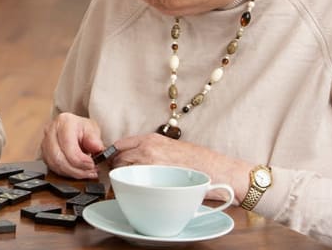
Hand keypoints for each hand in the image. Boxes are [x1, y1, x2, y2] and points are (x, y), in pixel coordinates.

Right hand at [41, 112, 104, 178]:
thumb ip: (95, 139)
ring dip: (72, 173)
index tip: (92, 164)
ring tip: (85, 172)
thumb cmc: (82, 128)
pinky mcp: (44, 153)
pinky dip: (66, 173)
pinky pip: (53, 168)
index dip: (81, 160)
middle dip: (76, 170)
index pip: (68, 146)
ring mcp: (45, 142)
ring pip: (55, 165)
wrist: (74, 127)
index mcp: (64, 122)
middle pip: (59, 158)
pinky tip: (76, 171)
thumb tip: (98, 148)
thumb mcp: (92, 129)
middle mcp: (51, 131)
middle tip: (90, 171)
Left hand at [112, 133, 250, 201]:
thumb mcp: (170, 146)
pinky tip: (138, 191)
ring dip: (122, 177)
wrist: (218, 170)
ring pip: (122, 171)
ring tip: (130, 184)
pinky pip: (132, 183)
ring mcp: (149, 164)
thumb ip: (151, 150)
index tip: (113, 161)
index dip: (114, 154)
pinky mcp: (154, 179)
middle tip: (122, 176)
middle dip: (116, 167)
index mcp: (150, 139)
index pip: (119, 144)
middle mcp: (146, 148)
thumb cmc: (198, 160)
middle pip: (117, 158)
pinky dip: (130, 187)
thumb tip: (134, 158)